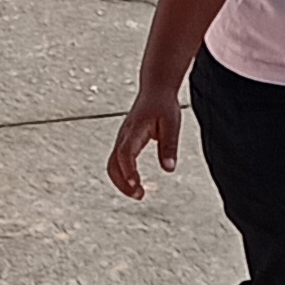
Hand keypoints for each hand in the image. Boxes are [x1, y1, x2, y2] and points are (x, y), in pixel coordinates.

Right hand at [108, 83, 183, 199]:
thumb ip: (169, 146)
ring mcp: (121, 139)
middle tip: (140, 195)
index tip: (136, 184)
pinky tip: (135, 184)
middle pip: (114, 164)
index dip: (129, 170)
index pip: (126, 152)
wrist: (155, 90)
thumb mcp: (172, 124)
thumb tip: (169, 169)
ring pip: (113, 165)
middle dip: (123, 183)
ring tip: (139, 194)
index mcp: (135, 130)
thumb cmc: (164, 105)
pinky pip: (117, 162)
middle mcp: (124, 136)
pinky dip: (123, 176)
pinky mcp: (124, 142)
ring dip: (122, 182)